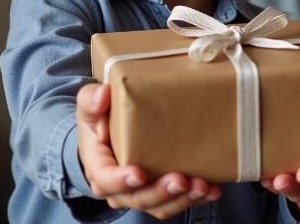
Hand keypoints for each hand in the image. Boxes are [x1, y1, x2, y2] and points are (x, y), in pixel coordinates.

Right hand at [76, 83, 220, 218]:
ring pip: (159, 205)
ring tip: (201, 186)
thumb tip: (102, 95)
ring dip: (182, 198)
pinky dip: (193, 198)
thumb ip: (91, 100)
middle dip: (161, 192)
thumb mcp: (90, 105)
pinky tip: (210, 189)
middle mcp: (119, 188)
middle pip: (138, 198)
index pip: (106, 179)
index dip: (121, 180)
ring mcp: (141, 191)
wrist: (110, 130)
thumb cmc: (100, 119)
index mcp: (99, 167)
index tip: (139, 174)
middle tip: (180, 180)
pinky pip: (175, 201)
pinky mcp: (159, 189)